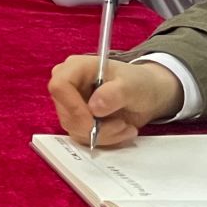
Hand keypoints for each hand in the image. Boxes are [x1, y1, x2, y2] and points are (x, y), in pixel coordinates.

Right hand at [47, 55, 183, 149]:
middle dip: (95, 127)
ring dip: (104, 135)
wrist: (146, 94)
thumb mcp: (132, 85)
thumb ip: (114, 94)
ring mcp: (71, 104)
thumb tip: (94, 107)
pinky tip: (122, 130)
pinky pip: (83, 137)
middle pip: (67, 113)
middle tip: (122, 126)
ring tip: (126, 127)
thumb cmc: (138, 82)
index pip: (59, 87)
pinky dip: (105, 139)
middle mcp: (68, 86)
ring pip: (75, 129)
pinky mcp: (78, 120)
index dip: (73, 107)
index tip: (93, 123)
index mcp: (76, 68)